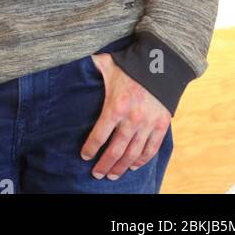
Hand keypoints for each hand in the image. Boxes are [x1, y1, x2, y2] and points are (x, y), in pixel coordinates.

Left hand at [80, 52, 171, 179]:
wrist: (162, 62)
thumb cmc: (130, 64)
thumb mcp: (107, 63)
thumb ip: (91, 65)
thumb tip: (73, 58)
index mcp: (116, 106)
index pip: (99, 135)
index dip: (90, 148)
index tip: (84, 156)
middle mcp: (132, 119)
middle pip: (116, 150)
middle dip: (105, 165)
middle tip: (97, 174)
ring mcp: (148, 124)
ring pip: (133, 154)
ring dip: (122, 167)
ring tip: (112, 175)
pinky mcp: (161, 125)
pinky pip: (151, 149)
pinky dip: (142, 161)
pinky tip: (133, 166)